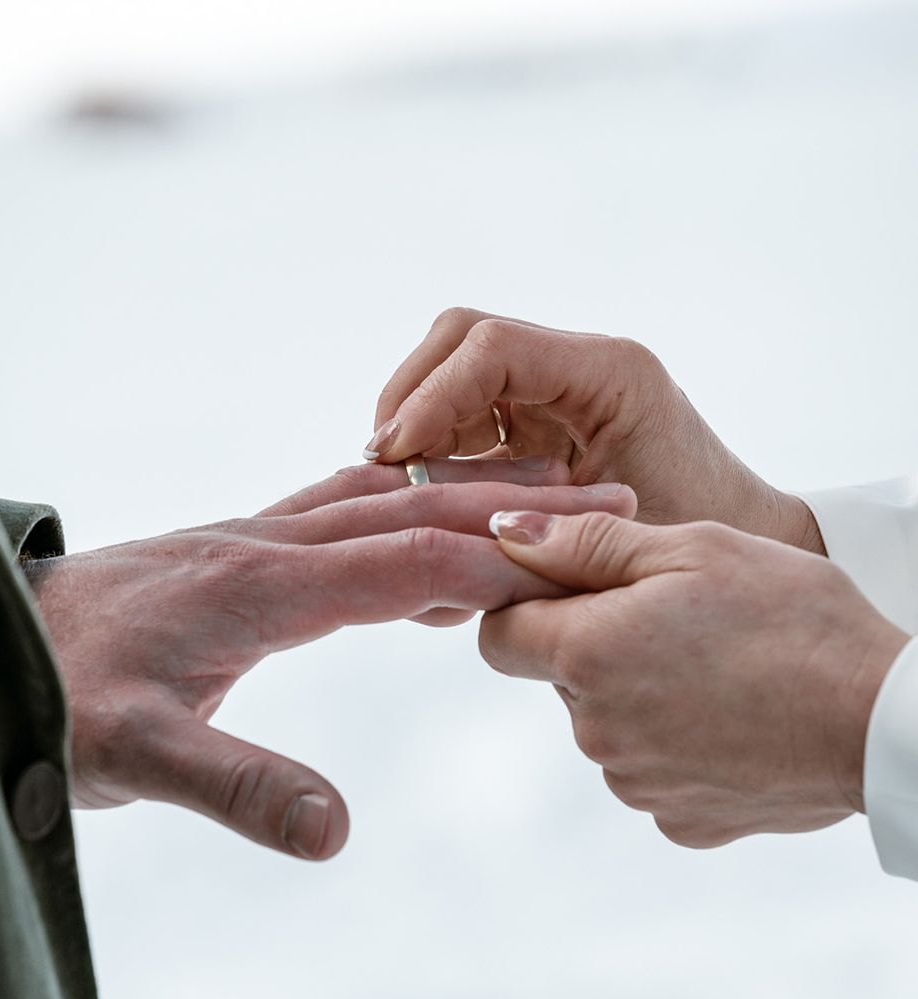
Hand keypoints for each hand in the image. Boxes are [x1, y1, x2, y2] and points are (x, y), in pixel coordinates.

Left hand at [26, 459, 636, 859]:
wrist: (6, 640)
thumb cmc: (64, 694)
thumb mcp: (136, 756)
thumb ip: (235, 785)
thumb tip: (333, 830)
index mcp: (261, 585)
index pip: (405, 561)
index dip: (497, 560)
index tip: (580, 562)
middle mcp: (271, 542)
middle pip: (413, 509)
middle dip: (513, 504)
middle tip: (604, 496)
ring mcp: (260, 534)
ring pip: (386, 496)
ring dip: (470, 489)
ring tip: (548, 481)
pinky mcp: (249, 544)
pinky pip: (347, 506)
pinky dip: (410, 501)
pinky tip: (431, 508)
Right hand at [368, 307, 823, 552]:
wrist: (738, 533)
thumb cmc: (694, 535)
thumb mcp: (610, 532)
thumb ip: (522, 520)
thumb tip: (422, 525)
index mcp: (609, 373)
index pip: (492, 348)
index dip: (430, 396)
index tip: (394, 453)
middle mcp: (579, 362)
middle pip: (462, 337)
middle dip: (411, 394)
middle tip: (385, 462)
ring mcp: (557, 383)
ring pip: (455, 365)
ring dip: (418, 416)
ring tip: (401, 478)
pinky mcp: (541, 411)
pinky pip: (469, 405)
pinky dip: (437, 438)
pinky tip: (430, 484)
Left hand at [480, 508, 908, 845]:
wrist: (886, 719)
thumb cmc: (792, 618)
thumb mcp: (687, 549)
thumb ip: (584, 543)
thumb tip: (504, 532)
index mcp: (588, 654)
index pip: (498, 635)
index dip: (528, 604)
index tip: (575, 587)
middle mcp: (597, 730)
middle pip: (559, 675)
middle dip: (594, 641)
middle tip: (669, 616)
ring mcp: (637, 782)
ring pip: (604, 721)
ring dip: (635, 691)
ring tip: (710, 664)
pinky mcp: (680, 818)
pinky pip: (648, 768)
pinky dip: (672, 741)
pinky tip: (726, 714)